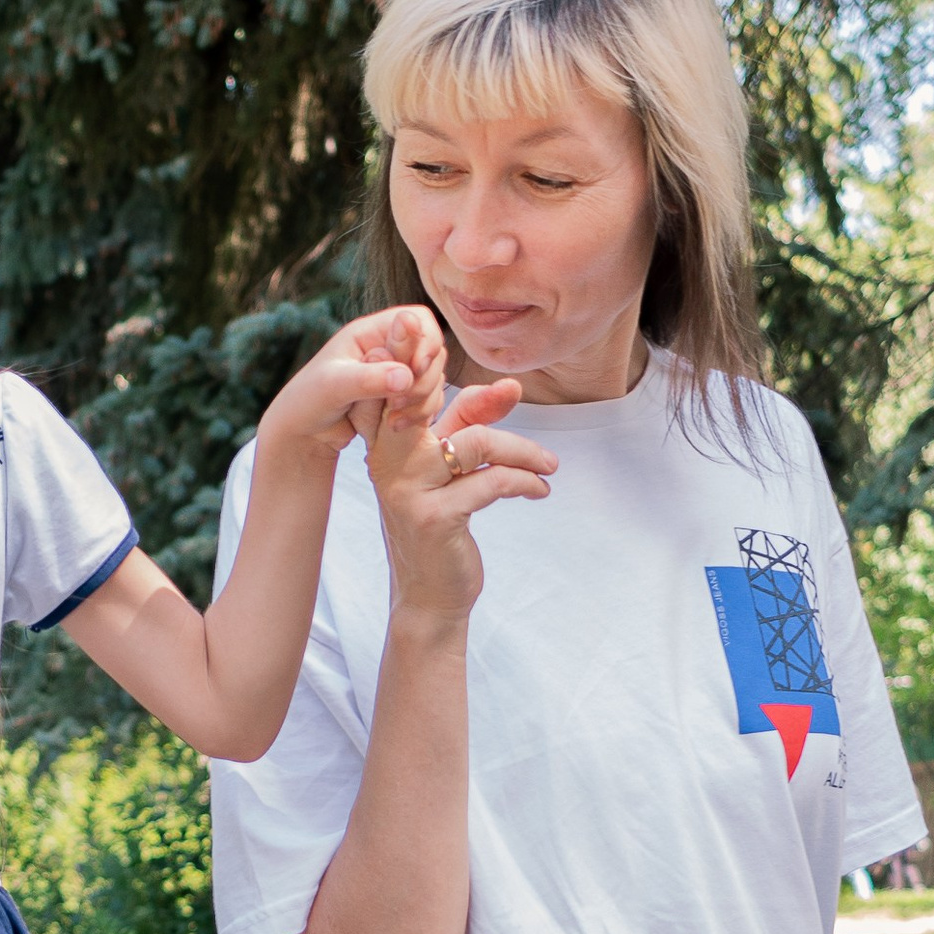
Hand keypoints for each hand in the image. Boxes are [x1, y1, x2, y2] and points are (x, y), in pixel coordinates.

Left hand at [255, 306, 452, 467]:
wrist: (304, 433)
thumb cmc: (309, 401)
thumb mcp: (335, 387)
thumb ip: (370, 378)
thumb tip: (406, 376)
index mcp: (370, 332)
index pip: (418, 320)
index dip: (425, 342)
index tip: (415, 369)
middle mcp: (388, 348)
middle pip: (433, 351)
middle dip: (424, 380)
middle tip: (397, 405)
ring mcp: (397, 373)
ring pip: (434, 378)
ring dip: (423, 401)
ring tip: (393, 422)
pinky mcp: (401, 397)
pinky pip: (428, 400)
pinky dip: (420, 414)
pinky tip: (396, 427)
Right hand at [364, 373, 554, 625]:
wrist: (429, 596)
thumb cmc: (440, 525)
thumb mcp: (450, 469)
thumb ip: (470, 422)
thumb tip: (511, 385)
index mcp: (385, 444)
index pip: (400, 387)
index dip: (419, 356)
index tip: (441, 336)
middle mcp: (387, 461)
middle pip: (420, 398)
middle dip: (448, 375)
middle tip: (514, 386)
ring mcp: (407, 490)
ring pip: (477, 443)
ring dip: (523, 451)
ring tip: (548, 466)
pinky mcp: (433, 518)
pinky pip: (492, 482)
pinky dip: (525, 482)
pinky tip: (539, 491)